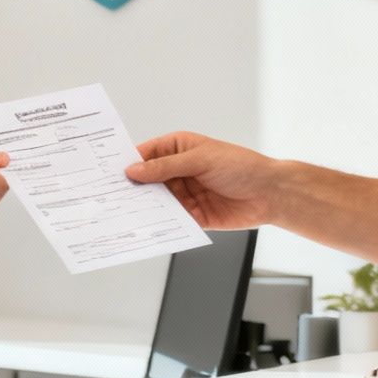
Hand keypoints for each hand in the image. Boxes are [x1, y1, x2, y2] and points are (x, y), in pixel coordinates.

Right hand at [123, 131, 280, 229]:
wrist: (270, 193)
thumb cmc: (241, 166)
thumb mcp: (200, 160)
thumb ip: (165, 167)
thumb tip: (134, 171)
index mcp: (178, 149)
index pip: (145, 155)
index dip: (127, 163)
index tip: (107, 173)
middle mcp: (179, 171)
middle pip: (147, 181)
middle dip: (131, 189)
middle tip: (109, 197)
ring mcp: (185, 194)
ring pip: (156, 202)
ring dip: (143, 208)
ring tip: (123, 215)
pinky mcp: (193, 216)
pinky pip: (171, 220)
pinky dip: (160, 224)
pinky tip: (147, 228)